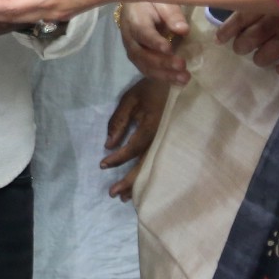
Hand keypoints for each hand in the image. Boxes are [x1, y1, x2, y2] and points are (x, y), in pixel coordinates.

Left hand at [102, 77, 169, 199]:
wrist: (176, 81)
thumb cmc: (150, 89)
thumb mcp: (130, 100)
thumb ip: (118, 122)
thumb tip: (109, 145)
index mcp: (151, 126)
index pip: (132, 149)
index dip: (117, 159)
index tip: (102, 165)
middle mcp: (162, 138)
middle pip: (145, 165)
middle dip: (129, 182)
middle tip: (113, 194)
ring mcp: (169, 142)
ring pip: (154, 167)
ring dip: (139, 183)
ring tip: (125, 198)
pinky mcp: (171, 143)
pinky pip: (160, 163)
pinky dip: (150, 176)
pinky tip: (142, 186)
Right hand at [121, 2, 190, 86]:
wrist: (133, 7)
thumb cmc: (150, 3)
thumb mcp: (161, 1)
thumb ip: (172, 15)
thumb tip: (183, 30)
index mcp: (135, 21)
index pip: (143, 34)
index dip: (155, 43)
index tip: (169, 49)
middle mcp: (130, 40)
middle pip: (143, 55)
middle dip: (163, 63)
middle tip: (182, 65)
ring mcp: (133, 51)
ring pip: (145, 67)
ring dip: (164, 75)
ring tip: (184, 78)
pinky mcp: (138, 59)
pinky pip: (148, 71)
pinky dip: (163, 77)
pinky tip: (178, 81)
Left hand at [218, 11, 278, 79]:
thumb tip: (241, 5)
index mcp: (270, 1)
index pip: (241, 17)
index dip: (227, 30)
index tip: (219, 39)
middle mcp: (278, 18)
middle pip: (250, 38)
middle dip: (242, 46)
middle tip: (241, 47)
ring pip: (263, 56)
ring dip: (260, 58)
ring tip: (263, 56)